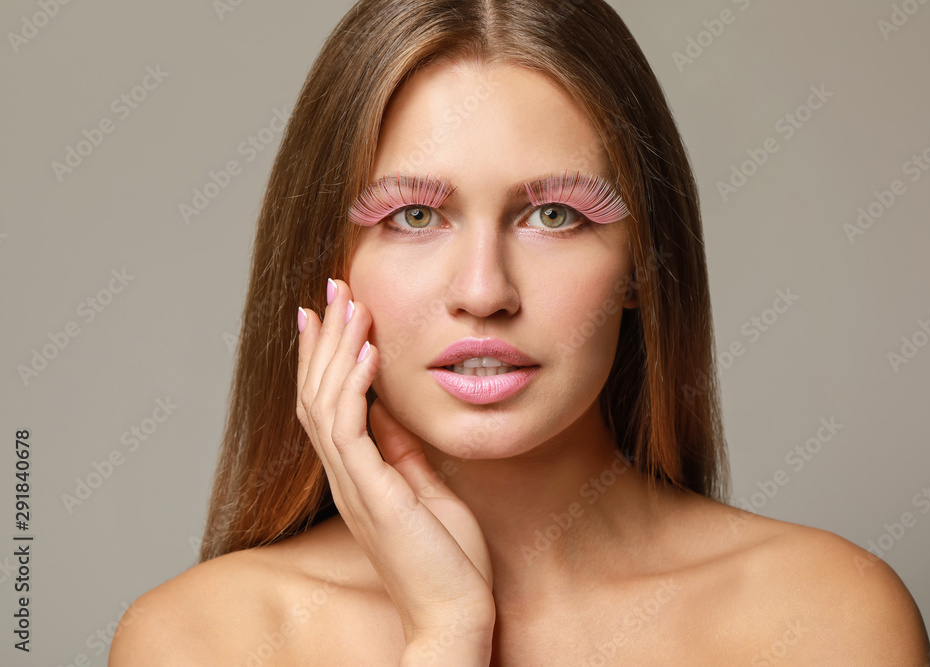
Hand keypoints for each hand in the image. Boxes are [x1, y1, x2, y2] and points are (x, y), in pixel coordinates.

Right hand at [295, 279, 495, 645]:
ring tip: (347, 302)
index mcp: (358, 475)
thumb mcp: (425, 490)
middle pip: (317, 393)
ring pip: (326, 402)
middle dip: (325, 338)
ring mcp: (354, 485)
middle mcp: (346, 476)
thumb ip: (400, 451)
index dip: (326, 357)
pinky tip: (366, 349)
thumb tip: (387, 410)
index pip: (329, 404)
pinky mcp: (372, 493)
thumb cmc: (447, 561)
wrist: (455, 615)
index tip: (330, 313)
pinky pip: (351, 428)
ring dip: (337, 348)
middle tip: (330, 289)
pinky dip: (355, 384)